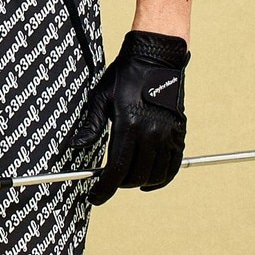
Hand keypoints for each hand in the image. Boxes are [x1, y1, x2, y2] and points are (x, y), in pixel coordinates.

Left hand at [72, 30, 189, 204]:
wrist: (156, 58)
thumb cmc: (126, 76)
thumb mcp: (101, 98)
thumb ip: (91, 126)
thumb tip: (76, 145)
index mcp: (129, 125)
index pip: (117, 170)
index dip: (104, 189)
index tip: (95, 196)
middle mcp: (151, 133)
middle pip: (135, 176)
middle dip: (118, 184)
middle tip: (108, 182)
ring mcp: (168, 134)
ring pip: (154, 175)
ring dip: (138, 182)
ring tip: (126, 179)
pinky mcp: (178, 133)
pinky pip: (172, 166)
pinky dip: (161, 178)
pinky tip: (149, 181)